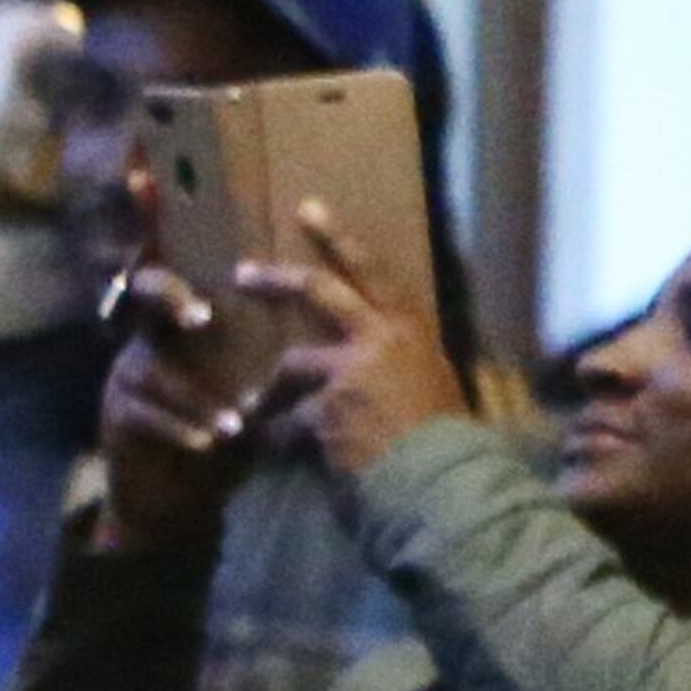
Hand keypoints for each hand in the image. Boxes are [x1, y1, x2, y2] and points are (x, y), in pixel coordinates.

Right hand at [92, 265, 259, 551]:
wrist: (174, 503)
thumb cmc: (222, 445)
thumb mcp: (253, 408)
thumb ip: (277, 382)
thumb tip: (328, 362)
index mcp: (186, 331)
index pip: (195, 283)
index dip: (211, 275)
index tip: (237, 282)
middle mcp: (149, 341)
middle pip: (145, 291)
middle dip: (168, 296)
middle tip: (201, 318)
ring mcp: (125, 376)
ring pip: (151, 370)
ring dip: (196, 400)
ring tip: (234, 429)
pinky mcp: (115, 416)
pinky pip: (141, 411)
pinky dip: (176, 426)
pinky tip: (203, 443)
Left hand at [237, 200, 464, 477]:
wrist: (447, 483)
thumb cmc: (448, 440)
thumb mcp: (432, 384)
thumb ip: (397, 363)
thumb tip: (375, 361)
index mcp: (412, 331)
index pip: (376, 272)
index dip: (340, 239)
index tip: (308, 208)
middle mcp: (382, 339)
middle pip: (320, 290)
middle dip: (277, 278)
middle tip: (243, 272)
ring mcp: (351, 370)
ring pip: (294, 365)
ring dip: (272, 391)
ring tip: (254, 410)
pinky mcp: (326, 406)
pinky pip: (289, 417)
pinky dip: (279, 434)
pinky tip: (274, 449)